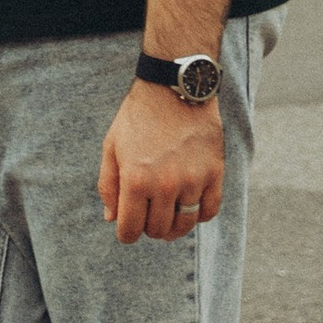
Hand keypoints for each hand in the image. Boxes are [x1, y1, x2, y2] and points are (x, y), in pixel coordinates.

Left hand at [99, 80, 223, 244]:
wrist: (173, 88)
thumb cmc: (138, 116)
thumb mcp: (111, 147)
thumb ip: (108, 185)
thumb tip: (112, 218)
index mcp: (136, 180)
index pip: (130, 230)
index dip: (126, 233)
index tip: (127, 228)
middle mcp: (165, 185)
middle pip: (157, 230)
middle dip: (148, 228)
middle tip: (147, 216)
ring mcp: (193, 180)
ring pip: (183, 225)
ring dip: (173, 227)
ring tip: (167, 216)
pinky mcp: (214, 173)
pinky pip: (209, 211)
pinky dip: (198, 215)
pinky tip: (189, 205)